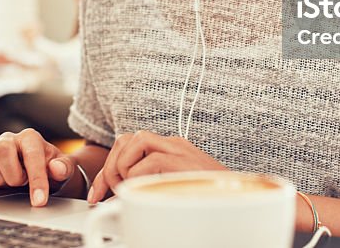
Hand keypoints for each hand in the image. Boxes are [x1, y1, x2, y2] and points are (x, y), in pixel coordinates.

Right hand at [0, 128, 74, 206]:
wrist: (37, 176)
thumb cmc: (50, 170)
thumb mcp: (64, 170)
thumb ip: (64, 168)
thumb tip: (56, 168)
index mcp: (31, 138)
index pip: (32, 155)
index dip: (36, 179)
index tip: (39, 200)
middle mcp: (9, 139)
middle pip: (1, 150)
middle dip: (13, 175)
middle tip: (22, 183)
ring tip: (10, 183)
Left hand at [88, 130, 226, 203]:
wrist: (242, 200)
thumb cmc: (210, 199)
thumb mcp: (177, 188)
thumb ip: (154, 185)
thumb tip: (125, 201)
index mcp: (171, 148)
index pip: (128, 144)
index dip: (107, 168)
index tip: (97, 193)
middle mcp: (173, 144)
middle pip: (125, 139)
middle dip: (107, 167)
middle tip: (104, 194)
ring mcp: (178, 150)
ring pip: (133, 141)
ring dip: (121, 168)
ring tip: (125, 191)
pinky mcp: (182, 160)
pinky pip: (148, 161)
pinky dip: (135, 177)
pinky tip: (139, 192)